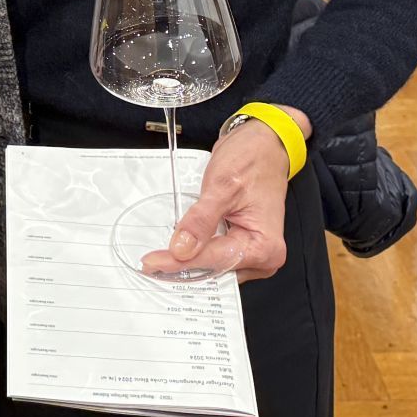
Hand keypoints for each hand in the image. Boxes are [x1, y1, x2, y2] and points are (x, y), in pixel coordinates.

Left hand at [144, 107, 310, 282]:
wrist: (264, 145)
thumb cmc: (253, 159)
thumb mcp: (222, 186)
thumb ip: (201, 220)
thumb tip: (182, 249)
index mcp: (264, 246)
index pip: (215, 262)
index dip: (180, 263)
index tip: (153, 264)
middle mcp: (263, 256)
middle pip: (215, 271)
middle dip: (184, 268)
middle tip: (152, 265)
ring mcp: (252, 252)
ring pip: (214, 268)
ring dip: (189, 262)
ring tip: (161, 259)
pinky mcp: (241, 245)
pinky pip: (216, 256)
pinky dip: (197, 253)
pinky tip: (179, 249)